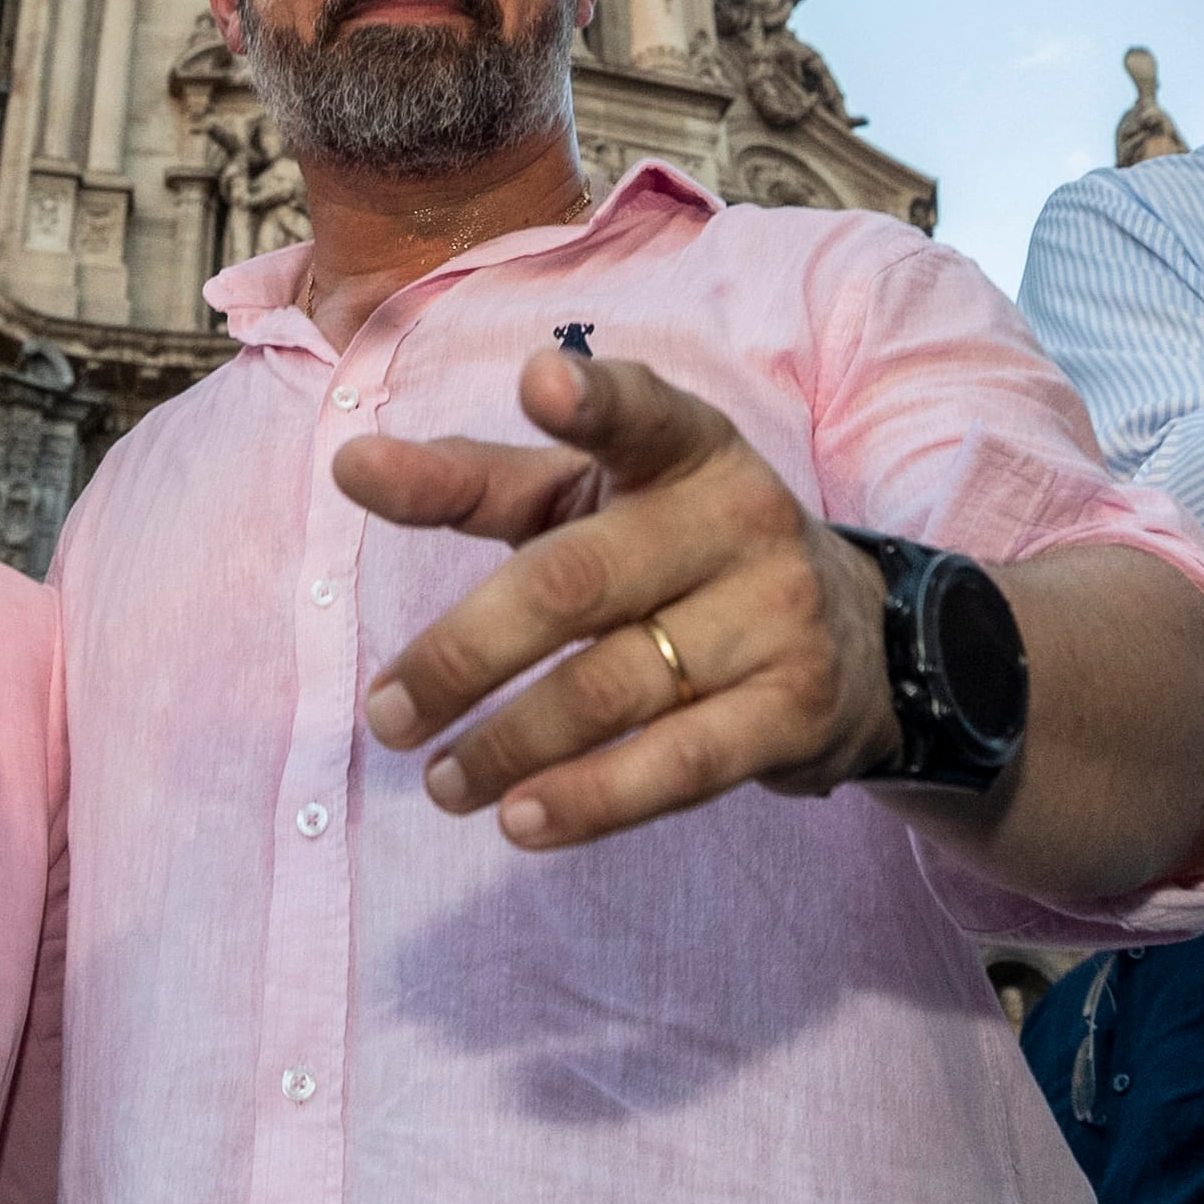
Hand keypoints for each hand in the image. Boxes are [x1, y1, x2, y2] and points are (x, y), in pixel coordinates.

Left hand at [342, 349, 901, 849]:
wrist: (854, 643)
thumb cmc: (675, 554)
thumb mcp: (588, 498)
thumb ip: (472, 481)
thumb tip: (349, 466)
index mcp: (686, 447)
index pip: (640, 413)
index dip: (594, 401)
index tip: (540, 382)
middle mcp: (740, 518)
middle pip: (575, 583)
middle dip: (464, 655)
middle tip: (387, 714)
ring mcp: (775, 617)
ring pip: (615, 688)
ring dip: (509, 744)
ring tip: (440, 780)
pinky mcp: (795, 712)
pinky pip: (679, 765)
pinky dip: (592, 800)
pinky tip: (521, 821)